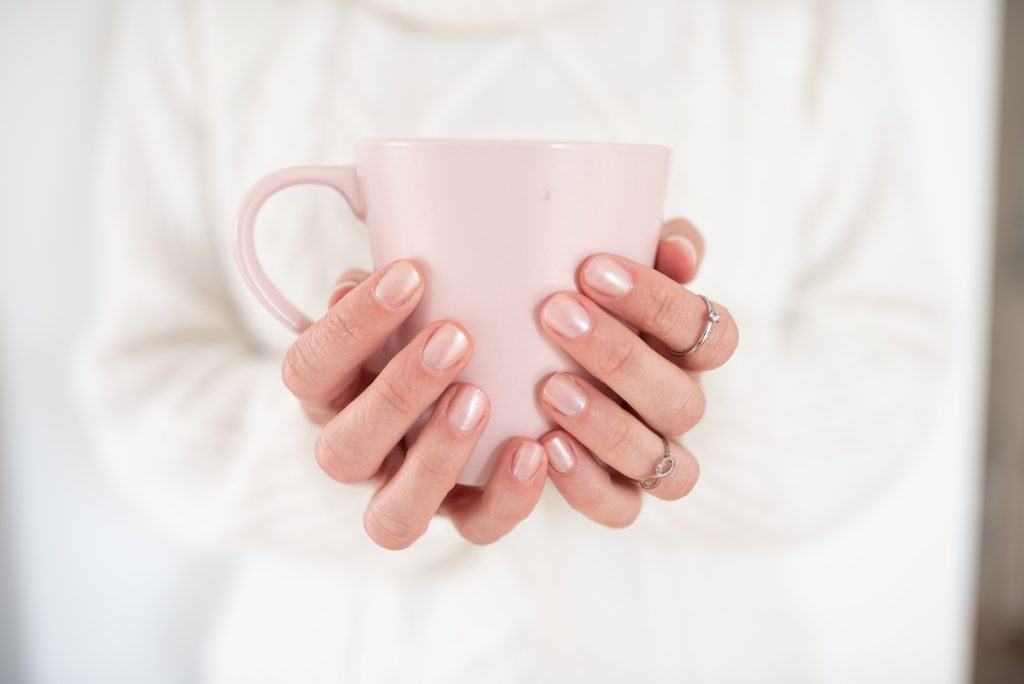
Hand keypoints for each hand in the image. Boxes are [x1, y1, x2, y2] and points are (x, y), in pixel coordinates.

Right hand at [282, 260, 546, 549]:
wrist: (467, 383)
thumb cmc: (425, 325)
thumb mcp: (401, 299)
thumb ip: (387, 285)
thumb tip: (379, 262)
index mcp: (328, 395)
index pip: (309, 369)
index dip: (350, 326)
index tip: (410, 274)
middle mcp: (355, 452)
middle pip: (343, 451)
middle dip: (398, 393)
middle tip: (455, 337)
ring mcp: (403, 494)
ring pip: (394, 515)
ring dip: (437, 457)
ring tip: (483, 398)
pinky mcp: (461, 517)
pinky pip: (475, 529)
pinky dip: (506, 497)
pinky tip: (536, 449)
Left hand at [535, 219, 738, 525]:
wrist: (515, 359)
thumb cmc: (569, 298)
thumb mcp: (600, 263)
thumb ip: (641, 238)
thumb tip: (679, 250)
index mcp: (688, 350)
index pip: (713, 333)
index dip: (663, 305)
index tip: (592, 270)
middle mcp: (678, 406)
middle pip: (684, 401)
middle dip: (621, 358)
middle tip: (555, 314)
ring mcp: (652, 458)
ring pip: (659, 461)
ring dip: (606, 425)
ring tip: (549, 388)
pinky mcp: (614, 497)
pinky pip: (620, 510)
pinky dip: (588, 485)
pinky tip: (545, 447)